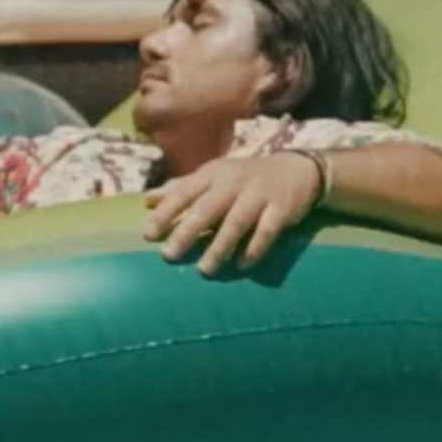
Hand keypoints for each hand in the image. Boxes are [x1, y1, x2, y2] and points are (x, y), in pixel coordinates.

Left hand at [145, 151, 321, 278]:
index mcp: (213, 174)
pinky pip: (267, 231)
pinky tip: (241, 265)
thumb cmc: (244, 177)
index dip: (166, 212)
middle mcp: (234, 182)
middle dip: (187, 232)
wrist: (296, 170)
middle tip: (169, 255)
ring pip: (236, 222)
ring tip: (204, 271)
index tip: (149, 235)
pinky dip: (254, 248)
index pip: (185, 191)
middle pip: (207, 208)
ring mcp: (259, 195)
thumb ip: (180, 189)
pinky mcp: (281, 208)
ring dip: (219, 247)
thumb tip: (145, 200)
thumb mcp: (212, 176)